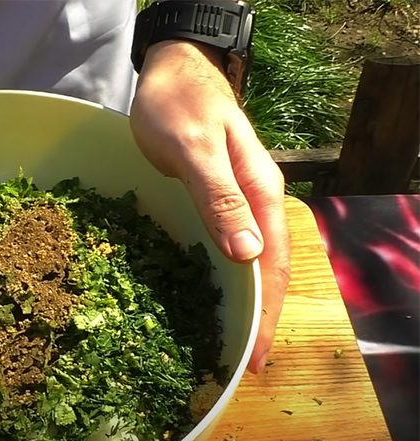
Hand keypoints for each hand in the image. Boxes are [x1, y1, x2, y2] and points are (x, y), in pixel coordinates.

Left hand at [129, 41, 290, 372]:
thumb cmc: (179, 105)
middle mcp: (256, 202)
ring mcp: (237, 201)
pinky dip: (224, 277)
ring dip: (244, 302)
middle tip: (243, 364)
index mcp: (260, 193)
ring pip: (249, 261)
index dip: (266, 314)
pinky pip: (226, 246)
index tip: (255, 358)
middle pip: (267, 270)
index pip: (272, 265)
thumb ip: (220, 198)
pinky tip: (212, 293)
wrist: (171, 71)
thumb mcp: (195, 150)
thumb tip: (248, 256)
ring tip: (231, 341)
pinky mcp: (215, 199)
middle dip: (259, 318)